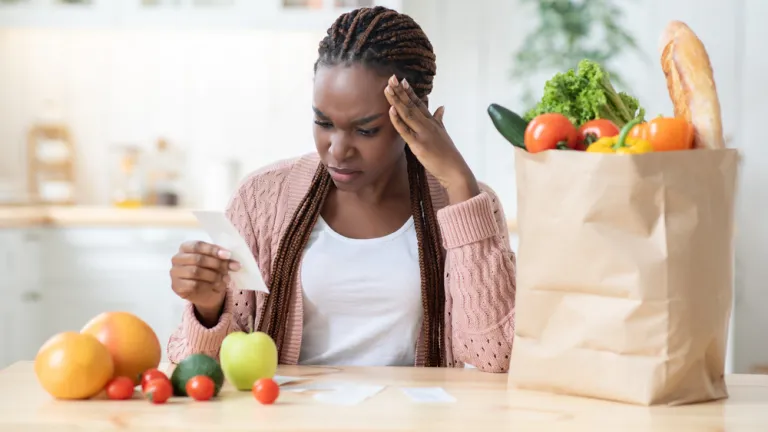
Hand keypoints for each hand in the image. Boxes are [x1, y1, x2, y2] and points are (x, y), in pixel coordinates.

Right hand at [170, 240, 240, 325]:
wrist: (203, 291)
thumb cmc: (208, 270)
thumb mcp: (215, 261)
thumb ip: (221, 258)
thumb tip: (231, 259)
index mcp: (186, 247)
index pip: (197, 245)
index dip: (213, 250)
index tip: (228, 255)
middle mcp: (177, 258)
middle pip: (197, 259)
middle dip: (217, 263)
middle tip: (232, 268)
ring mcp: (175, 273)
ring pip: (196, 272)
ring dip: (214, 275)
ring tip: (226, 278)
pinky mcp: (177, 286)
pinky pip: (193, 285)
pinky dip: (208, 285)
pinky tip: (217, 286)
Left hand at [384, 75, 479, 203]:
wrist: (454, 169)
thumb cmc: (448, 154)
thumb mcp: (444, 133)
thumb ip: (439, 119)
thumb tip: (441, 107)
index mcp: (432, 121)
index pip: (419, 103)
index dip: (410, 91)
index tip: (402, 80)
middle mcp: (428, 124)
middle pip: (411, 104)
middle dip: (400, 91)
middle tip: (391, 77)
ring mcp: (423, 133)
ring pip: (407, 113)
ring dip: (397, 100)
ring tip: (388, 88)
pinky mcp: (418, 144)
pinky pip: (405, 130)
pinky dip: (397, 119)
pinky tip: (391, 109)